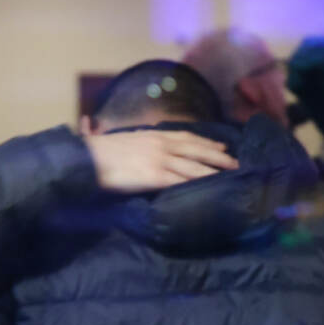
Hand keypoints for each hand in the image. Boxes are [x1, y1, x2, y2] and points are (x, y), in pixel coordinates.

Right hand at [83, 128, 238, 192]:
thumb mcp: (126, 140)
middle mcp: (161, 145)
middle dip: (218, 156)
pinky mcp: (154, 176)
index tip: (222, 146)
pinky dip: (196, 184)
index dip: (206, 142)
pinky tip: (208, 189)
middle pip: (197, 150)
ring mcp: (159, 160)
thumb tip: (148, 150)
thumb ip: (142, 144)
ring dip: (214, 172)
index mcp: (154, 135)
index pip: (187, 137)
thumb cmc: (100, 151)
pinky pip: (180, 181)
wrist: (87, 158)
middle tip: (236, 163)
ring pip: (193, 166)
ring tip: (230, 177)